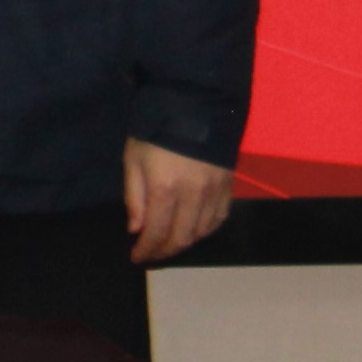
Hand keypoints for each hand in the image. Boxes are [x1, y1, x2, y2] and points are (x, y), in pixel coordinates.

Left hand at [123, 138, 234, 263]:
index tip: (137, 257)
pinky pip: (219, 219)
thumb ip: (134, 196)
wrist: (193, 104)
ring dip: (184, 242)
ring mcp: (214, 193)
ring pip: (201, 232)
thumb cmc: (154, 130)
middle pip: (181, 238)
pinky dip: (205, 230)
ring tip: (169, 242)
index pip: (157, 233)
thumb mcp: (133, 158)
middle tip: (152, 253)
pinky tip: (193, 229)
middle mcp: (193, 196)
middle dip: (164, 251)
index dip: (147, 250)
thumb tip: (136, 230)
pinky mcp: (228, 187)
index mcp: (165, 189)